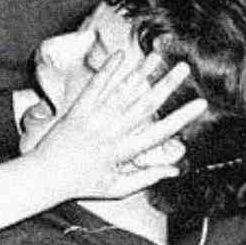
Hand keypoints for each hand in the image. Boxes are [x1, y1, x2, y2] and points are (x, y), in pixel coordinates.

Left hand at [29, 50, 205, 201]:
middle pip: (144, 106)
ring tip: (159, 55)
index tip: (201, 104)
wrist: (45, 178)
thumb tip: (175, 170)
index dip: (181, 118)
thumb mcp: (116, 189)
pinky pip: (95, 87)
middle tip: (185, 67)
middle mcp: (109, 133)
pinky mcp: (77, 110)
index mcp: (122, 153)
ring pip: (122, 92)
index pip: (158, 133)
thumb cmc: (82, 185)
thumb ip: (146, 178)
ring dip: (142, 72)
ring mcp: (93, 119)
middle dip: (166, 85)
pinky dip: (108, 71)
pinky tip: (122, 55)